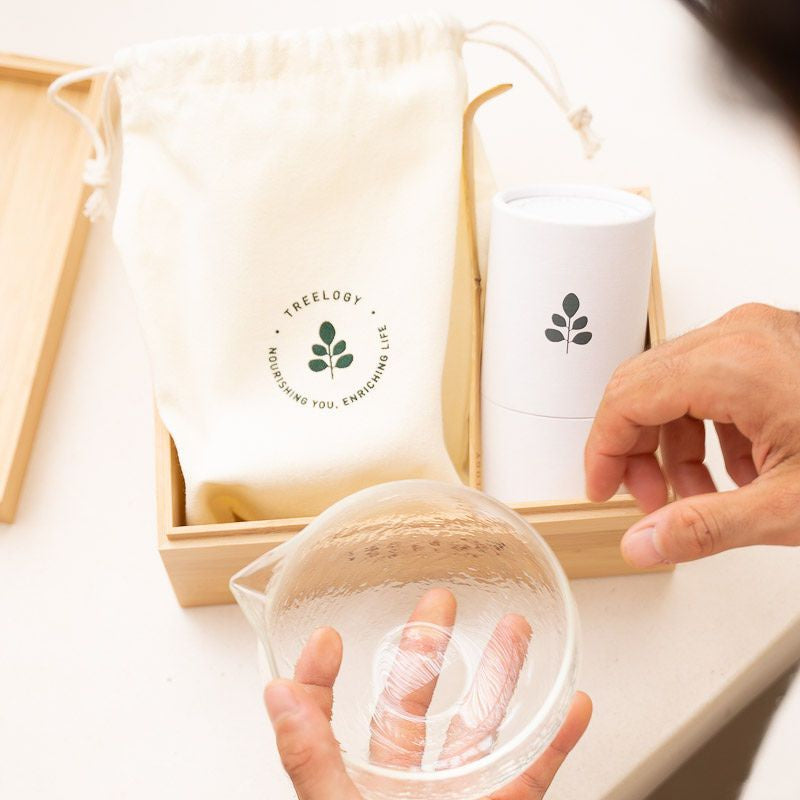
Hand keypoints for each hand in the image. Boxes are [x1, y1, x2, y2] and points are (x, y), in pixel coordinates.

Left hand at [264, 588, 591, 799]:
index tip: (330, 639)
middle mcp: (405, 788)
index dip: (323, 678)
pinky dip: (558, 739)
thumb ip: (310, 762)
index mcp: (355, 788)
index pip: (329, 720)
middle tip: (437, 602)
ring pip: (481, 724)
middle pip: (413, 705)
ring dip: (502, 675)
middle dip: (427, 648)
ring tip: (514, 630)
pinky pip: (536, 771)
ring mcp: (459, 798)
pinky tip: (571, 704)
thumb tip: (276, 694)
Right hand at [585, 303, 799, 566]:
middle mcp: (741, 334)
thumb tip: (643, 543)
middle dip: (637, 447)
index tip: (603, 487)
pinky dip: (709, 426)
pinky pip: (712, 379)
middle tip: (650, 500)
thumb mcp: (791, 507)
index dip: (603, 448)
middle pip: (644, 384)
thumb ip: (703, 527)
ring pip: (675, 382)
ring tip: (700, 495)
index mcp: (735, 364)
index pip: (627, 397)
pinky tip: (737, 469)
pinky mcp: (775, 345)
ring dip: (674, 441)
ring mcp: (760, 334)